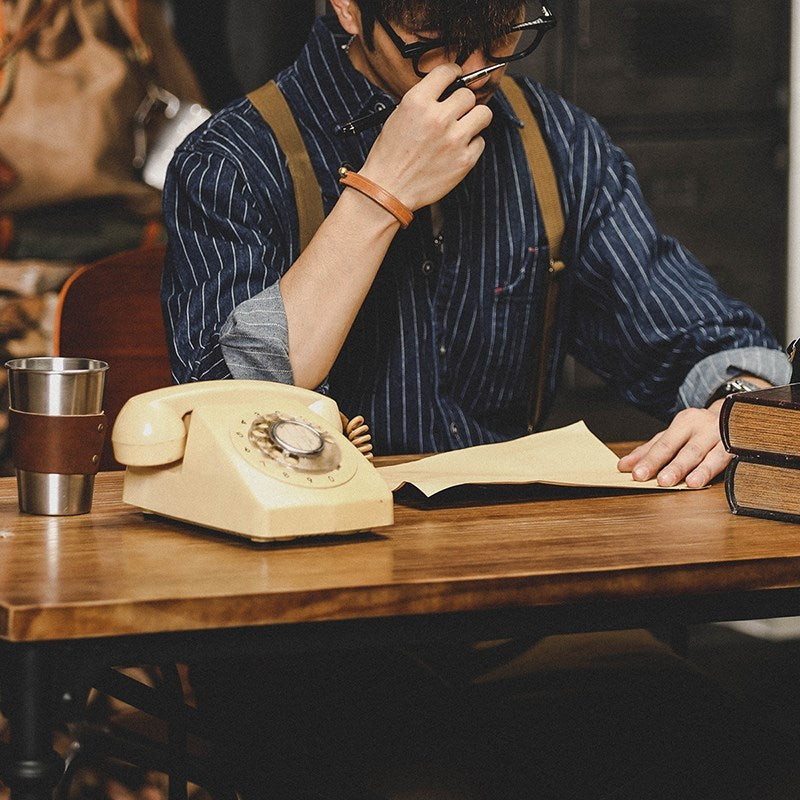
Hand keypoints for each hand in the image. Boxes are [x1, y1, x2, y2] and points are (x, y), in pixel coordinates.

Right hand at [360, 64, 492, 210]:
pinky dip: (472, 145)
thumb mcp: (398, 117)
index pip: (447, 72)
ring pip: (483, 114)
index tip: (457, 78)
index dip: (454, 74)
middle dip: (463, 103)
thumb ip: (423, 102)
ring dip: (475, 119)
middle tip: (457, 113)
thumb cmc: (389, 157)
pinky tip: (457, 151)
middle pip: (468, 95)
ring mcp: (454, 139)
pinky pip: (480, 142)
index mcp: (417, 102)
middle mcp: (438, 117)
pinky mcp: (464, 160)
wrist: (388, 190)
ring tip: (465, 127)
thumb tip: (445, 92)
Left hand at [617, 400, 731, 488]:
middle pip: (688, 450)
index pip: (665, 443)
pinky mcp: (743, 448)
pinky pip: (733, 460)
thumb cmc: (698, 429)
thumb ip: (650, 450)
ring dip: (702, 470)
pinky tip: (719, 480)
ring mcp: (726, 437)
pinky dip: (724, 470)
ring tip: (690, 483)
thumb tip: (624, 466)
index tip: (636, 473)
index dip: (651, 459)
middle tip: (661, 481)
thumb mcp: (673, 434)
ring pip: (713, 456)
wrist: (736, 412)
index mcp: (685, 422)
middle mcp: (705, 428)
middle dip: (675, 466)